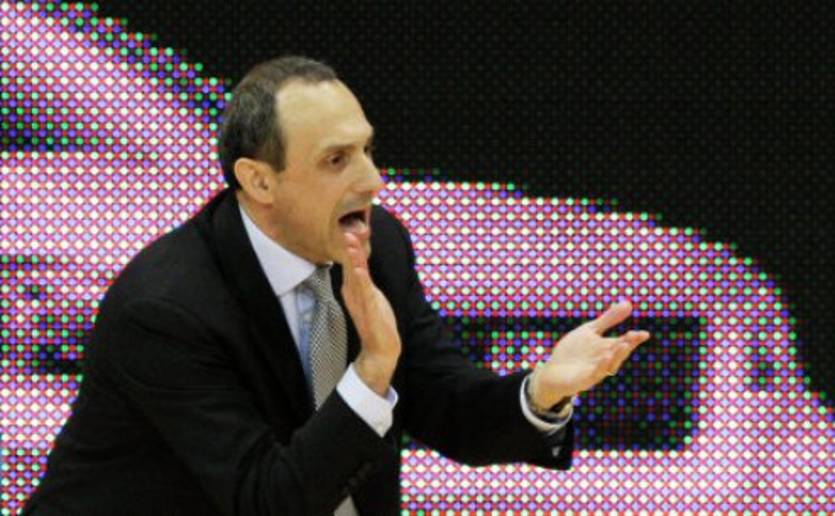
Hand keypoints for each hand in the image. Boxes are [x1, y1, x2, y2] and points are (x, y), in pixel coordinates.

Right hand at [339, 232, 400, 395]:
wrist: (381, 348)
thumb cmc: (377, 320)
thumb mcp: (371, 295)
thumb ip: (364, 281)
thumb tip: (360, 266)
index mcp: (353, 288)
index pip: (352, 263)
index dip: (352, 247)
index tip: (350, 229)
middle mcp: (353, 293)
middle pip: (350, 265)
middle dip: (350, 248)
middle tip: (348, 229)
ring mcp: (360, 301)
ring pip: (355, 275)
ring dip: (353, 258)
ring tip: (351, 242)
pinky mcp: (368, 309)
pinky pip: (364, 291)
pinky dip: (360, 279)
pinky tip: (358, 269)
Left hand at [530, 300, 650, 407]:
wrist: (554, 371)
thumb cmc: (574, 351)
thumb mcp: (591, 330)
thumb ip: (609, 319)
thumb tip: (629, 303)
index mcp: (607, 348)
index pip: (623, 342)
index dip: (634, 339)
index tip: (645, 334)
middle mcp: (604, 361)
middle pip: (618, 353)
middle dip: (626, 345)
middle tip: (634, 336)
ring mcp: (595, 371)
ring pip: (609, 365)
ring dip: (616, 356)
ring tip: (623, 344)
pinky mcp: (583, 380)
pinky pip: (594, 374)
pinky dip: (600, 366)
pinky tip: (605, 356)